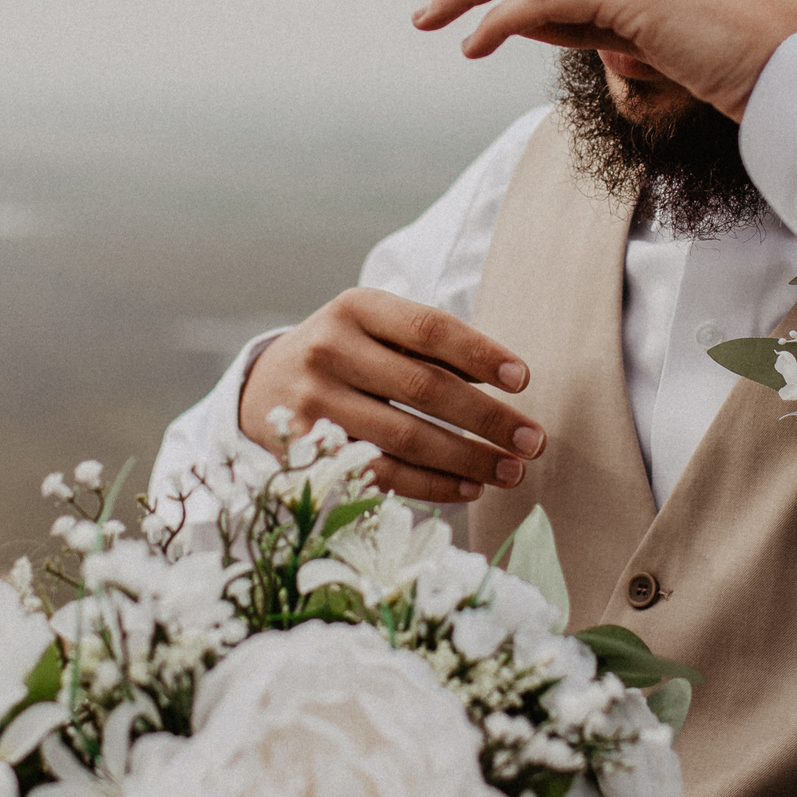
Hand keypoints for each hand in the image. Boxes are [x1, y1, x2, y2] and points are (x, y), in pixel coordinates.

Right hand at [239, 289, 544, 504]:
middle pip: (424, 387)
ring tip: (511, 472)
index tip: (523, 379)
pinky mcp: (306, 451)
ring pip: (406, 438)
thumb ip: (431, 347)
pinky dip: (431, 486)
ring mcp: (314, 402)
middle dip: (488, 418)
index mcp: (355, 308)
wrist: (264, 384)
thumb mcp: (376, 329)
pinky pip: (382, 474)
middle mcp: (329, 349)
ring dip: (468, 459)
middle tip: (533, 440)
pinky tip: (469, 489)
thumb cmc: (347, 354)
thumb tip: (508, 381)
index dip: (480, 353)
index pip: (429, 328)